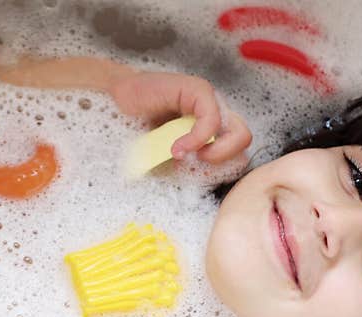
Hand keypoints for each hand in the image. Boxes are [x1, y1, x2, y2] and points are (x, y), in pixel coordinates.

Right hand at [108, 71, 251, 164]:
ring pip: (239, 134)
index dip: (220, 171)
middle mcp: (217, 115)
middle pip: (244, 144)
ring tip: (185, 156)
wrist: (116, 101)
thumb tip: (207, 181)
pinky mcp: (199, 91)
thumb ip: (189, 168)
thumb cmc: (139, 131)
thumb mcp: (169, 158)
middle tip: (196, 167)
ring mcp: (211, 102)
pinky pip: (211, 122)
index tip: (196, 178)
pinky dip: (196, 139)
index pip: (237, 155)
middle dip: (223, 164)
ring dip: (215, 153)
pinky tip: (176, 147)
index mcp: (213, 132)